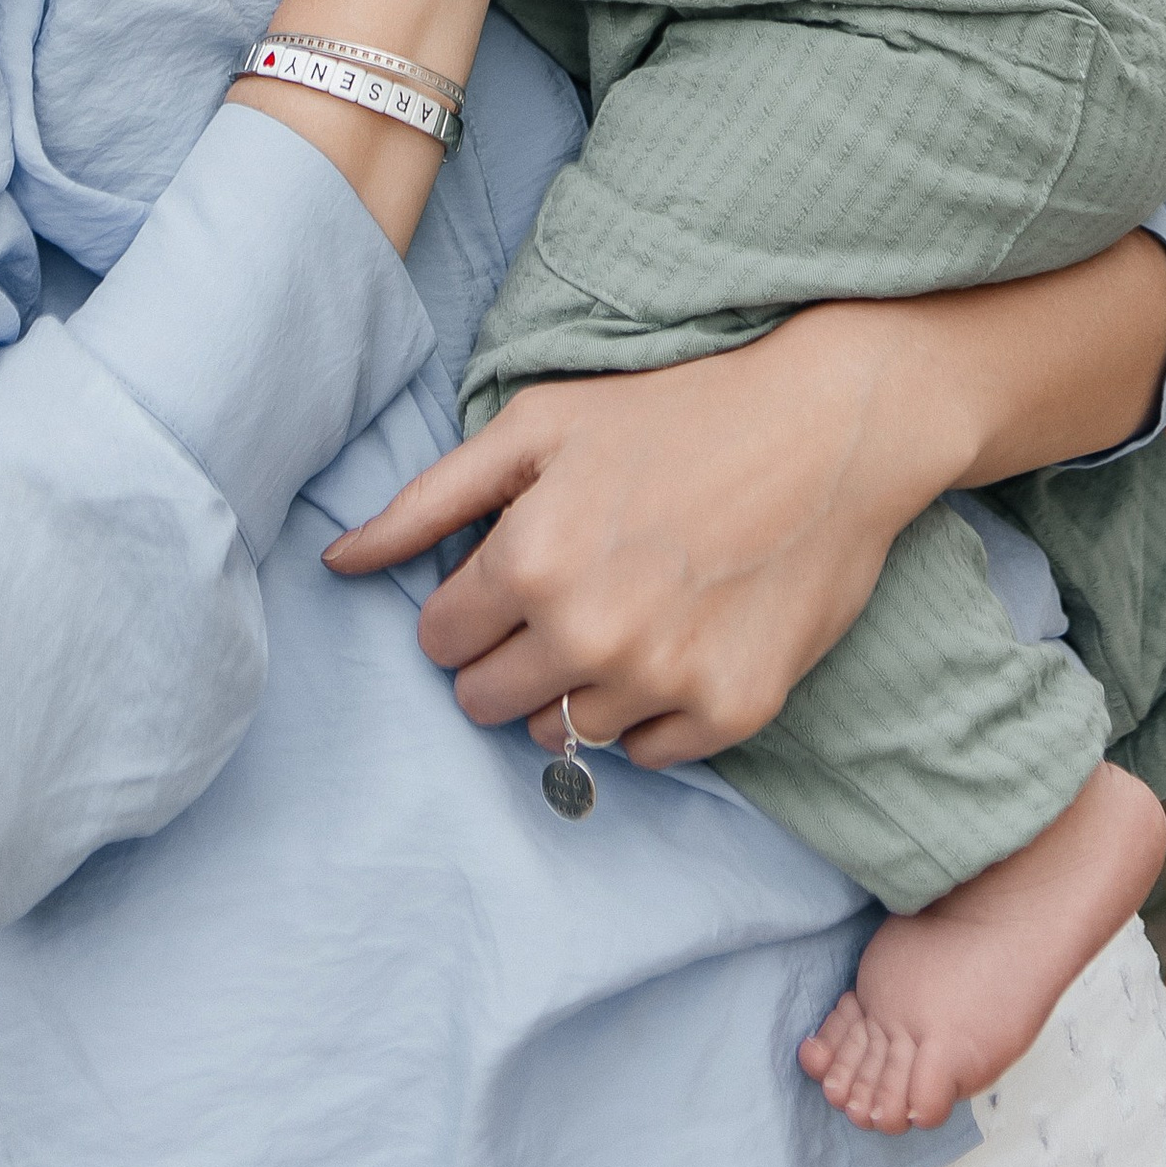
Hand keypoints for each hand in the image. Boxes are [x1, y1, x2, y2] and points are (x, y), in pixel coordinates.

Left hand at [323, 242, 1165, 753]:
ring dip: (579, 683)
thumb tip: (336, 565)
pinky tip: (678, 636)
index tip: (506, 573)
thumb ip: (426, 502)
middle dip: (506, 656)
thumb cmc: (672, 411)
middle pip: (487, 705)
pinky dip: (651, 710)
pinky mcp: (733, 711)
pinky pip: (648, 755)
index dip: (463, 608)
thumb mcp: (537, 425)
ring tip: (627, 605)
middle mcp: (589, 634)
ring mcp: (665, 680)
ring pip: (566, 735)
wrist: (829, 426)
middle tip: (561, 594)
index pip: (438, 644)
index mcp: (528, 562)